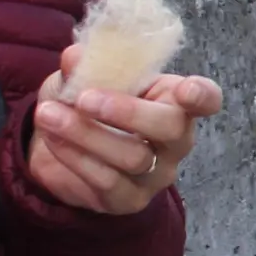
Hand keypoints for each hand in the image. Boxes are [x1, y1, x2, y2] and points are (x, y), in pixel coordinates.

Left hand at [27, 48, 223, 214]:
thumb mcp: (82, 79)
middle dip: (128, 112)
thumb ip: (83, 67)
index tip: (185, 90)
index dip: (203, 95)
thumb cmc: (86, 107)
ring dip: (86, 133)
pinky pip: (106, 181)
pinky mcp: (129, 199)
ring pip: (133, 157)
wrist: (59, 151)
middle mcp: (175, 140)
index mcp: (175, 101)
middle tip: (83, 98)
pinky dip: (75, 156)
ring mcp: (156, 173)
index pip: (207, 99)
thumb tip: (74, 56)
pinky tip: (52, 138)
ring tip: (48, 114)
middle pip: (171, 129)